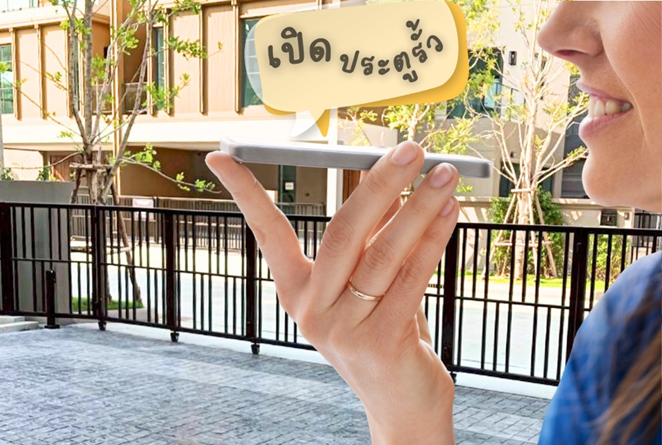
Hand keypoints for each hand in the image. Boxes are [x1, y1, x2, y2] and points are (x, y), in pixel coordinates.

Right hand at [205, 141, 457, 444]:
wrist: (400, 402)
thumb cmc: (383, 333)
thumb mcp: (367, 283)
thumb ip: (372, 236)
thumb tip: (389, 181)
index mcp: (296, 291)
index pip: (266, 232)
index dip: (246, 193)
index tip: (220, 158)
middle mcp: (311, 309)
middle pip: (342, 233)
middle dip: (378, 185)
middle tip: (408, 150)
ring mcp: (343, 330)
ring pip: (383, 254)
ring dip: (419, 208)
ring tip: (443, 175)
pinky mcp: (380, 343)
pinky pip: (411, 278)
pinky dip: (433, 240)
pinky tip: (449, 213)